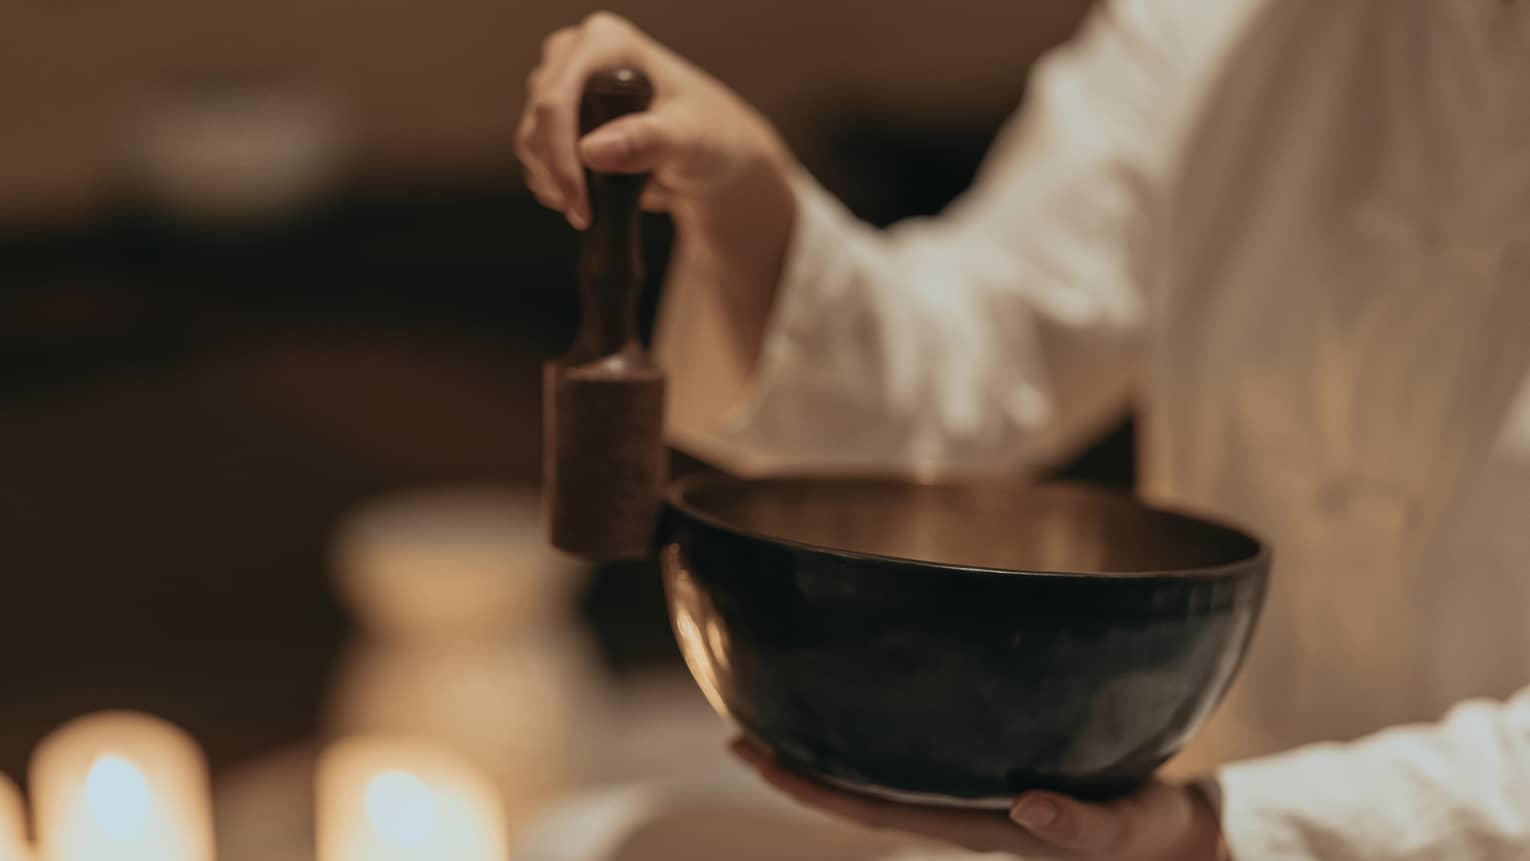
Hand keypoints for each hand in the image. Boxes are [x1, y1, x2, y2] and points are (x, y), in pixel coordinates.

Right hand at [518, 12, 793, 231]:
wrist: (708, 153)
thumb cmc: (709, 135)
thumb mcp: (692, 138)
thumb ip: (651, 141)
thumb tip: (593, 150)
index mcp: (606, 41)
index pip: (558, 98)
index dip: (560, 156)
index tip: (579, 204)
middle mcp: (576, 54)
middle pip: (538, 119)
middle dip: (558, 172)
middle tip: (586, 211)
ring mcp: (563, 83)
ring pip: (530, 138)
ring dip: (552, 180)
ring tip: (590, 205)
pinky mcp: (558, 116)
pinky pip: (534, 153)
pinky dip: (551, 182)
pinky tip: (583, 196)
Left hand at [730, 739, 1227, 859]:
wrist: (1179, 843)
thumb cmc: (1152, 836)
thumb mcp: (1127, 830)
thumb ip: (1082, 824)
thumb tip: (1030, 803)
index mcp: (978, 828)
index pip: (875, 810)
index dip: (814, 789)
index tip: (760, 758)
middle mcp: (961, 814)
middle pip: (860, 797)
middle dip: (798, 770)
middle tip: (738, 733)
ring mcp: (971, 800)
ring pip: (882, 780)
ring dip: (829, 755)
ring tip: (779, 718)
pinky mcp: (991, 779)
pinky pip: (916, 763)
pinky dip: (876, 739)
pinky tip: (862, 711)